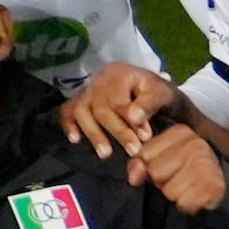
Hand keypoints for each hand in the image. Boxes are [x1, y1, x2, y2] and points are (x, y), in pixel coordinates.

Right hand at [56, 63, 187, 154]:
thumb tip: (133, 117)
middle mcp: (98, 80)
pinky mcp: (78, 102)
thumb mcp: (161, 93)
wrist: (150, 90)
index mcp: (119, 74)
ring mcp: (86, 91)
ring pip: (82, 112)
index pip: (119, 100)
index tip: (145, 137)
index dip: (130, 121)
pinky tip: (75, 139)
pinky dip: (69, 125)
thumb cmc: (155, 93)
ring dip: (94, 134)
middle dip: (117, 131)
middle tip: (133, 151)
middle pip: (101, 108)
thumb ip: (149, 103)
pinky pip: (67, 112)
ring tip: (105, 154)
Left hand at [118, 118, 228, 215]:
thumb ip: (140, 163)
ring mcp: (206, 165)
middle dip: (162, 181)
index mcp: (180, 132)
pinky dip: (187, 205)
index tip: (167, 166)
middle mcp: (196, 144)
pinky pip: (184, 204)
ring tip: (188, 187)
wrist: (222, 184)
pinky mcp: (214, 186)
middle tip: (179, 178)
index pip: (145, 154)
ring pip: (169, 191)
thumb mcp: (161, 158)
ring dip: (175, 194)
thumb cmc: (186, 169)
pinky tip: (195, 196)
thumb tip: (134, 178)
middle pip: (156, 172)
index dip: (150, 166)